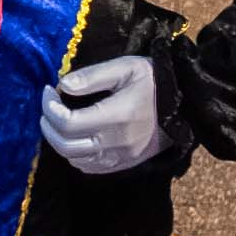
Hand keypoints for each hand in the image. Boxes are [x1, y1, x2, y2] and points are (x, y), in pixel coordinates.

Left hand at [42, 55, 163, 175]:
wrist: (187, 107)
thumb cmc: (155, 82)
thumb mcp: (126, 68)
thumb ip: (93, 76)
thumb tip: (63, 86)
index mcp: (117, 117)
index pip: (68, 122)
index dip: (49, 107)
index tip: (49, 91)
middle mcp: (116, 143)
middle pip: (65, 145)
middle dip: (48, 126)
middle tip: (48, 106)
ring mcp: (120, 158)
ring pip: (74, 159)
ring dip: (58, 141)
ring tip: (58, 120)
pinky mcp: (123, 165)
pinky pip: (88, 167)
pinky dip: (74, 154)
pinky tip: (75, 136)